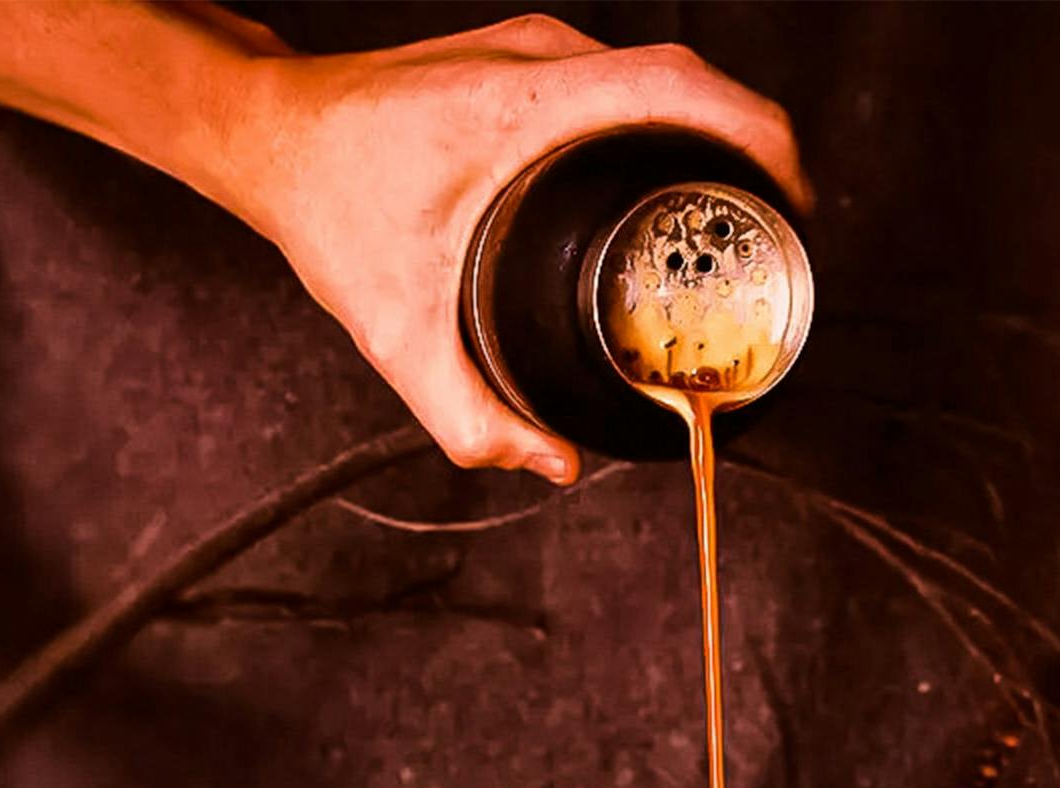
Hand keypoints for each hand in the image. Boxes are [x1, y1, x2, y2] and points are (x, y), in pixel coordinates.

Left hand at [219, 16, 810, 483]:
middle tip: (773, 236)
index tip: (795, 199)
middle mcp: (544, 60)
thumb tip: (550, 464)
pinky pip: (624, 85)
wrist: (264, 134)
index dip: (762, 136)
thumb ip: (467, 415)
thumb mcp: (394, 329)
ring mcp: (537, 51)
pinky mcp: (527, 61)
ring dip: (709, 139)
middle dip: (753, 154)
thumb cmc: (324, 206)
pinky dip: (664, 131)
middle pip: (692, 85)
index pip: (683, 87)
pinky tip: (666, 190)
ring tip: (734, 218)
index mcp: (529, 103)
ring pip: (659, 81)